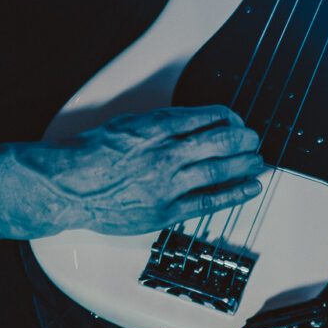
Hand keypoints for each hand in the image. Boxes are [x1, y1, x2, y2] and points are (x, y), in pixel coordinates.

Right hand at [32, 105, 264, 235]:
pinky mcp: (165, 211)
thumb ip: (162, 123)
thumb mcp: (129, 123)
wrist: (69, 185)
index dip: (227, 117)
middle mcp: (165, 153)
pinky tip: (249, 188)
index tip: (235, 119)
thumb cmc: (93, 153)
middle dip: (242, 138)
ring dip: (244, 164)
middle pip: (219, 141)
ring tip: (258, 160)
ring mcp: (167, 183)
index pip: (206, 117)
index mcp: (156, 127)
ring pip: (218, 170)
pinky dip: (233, 193)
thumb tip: (196, 121)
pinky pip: (208, 201)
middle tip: (254, 137)